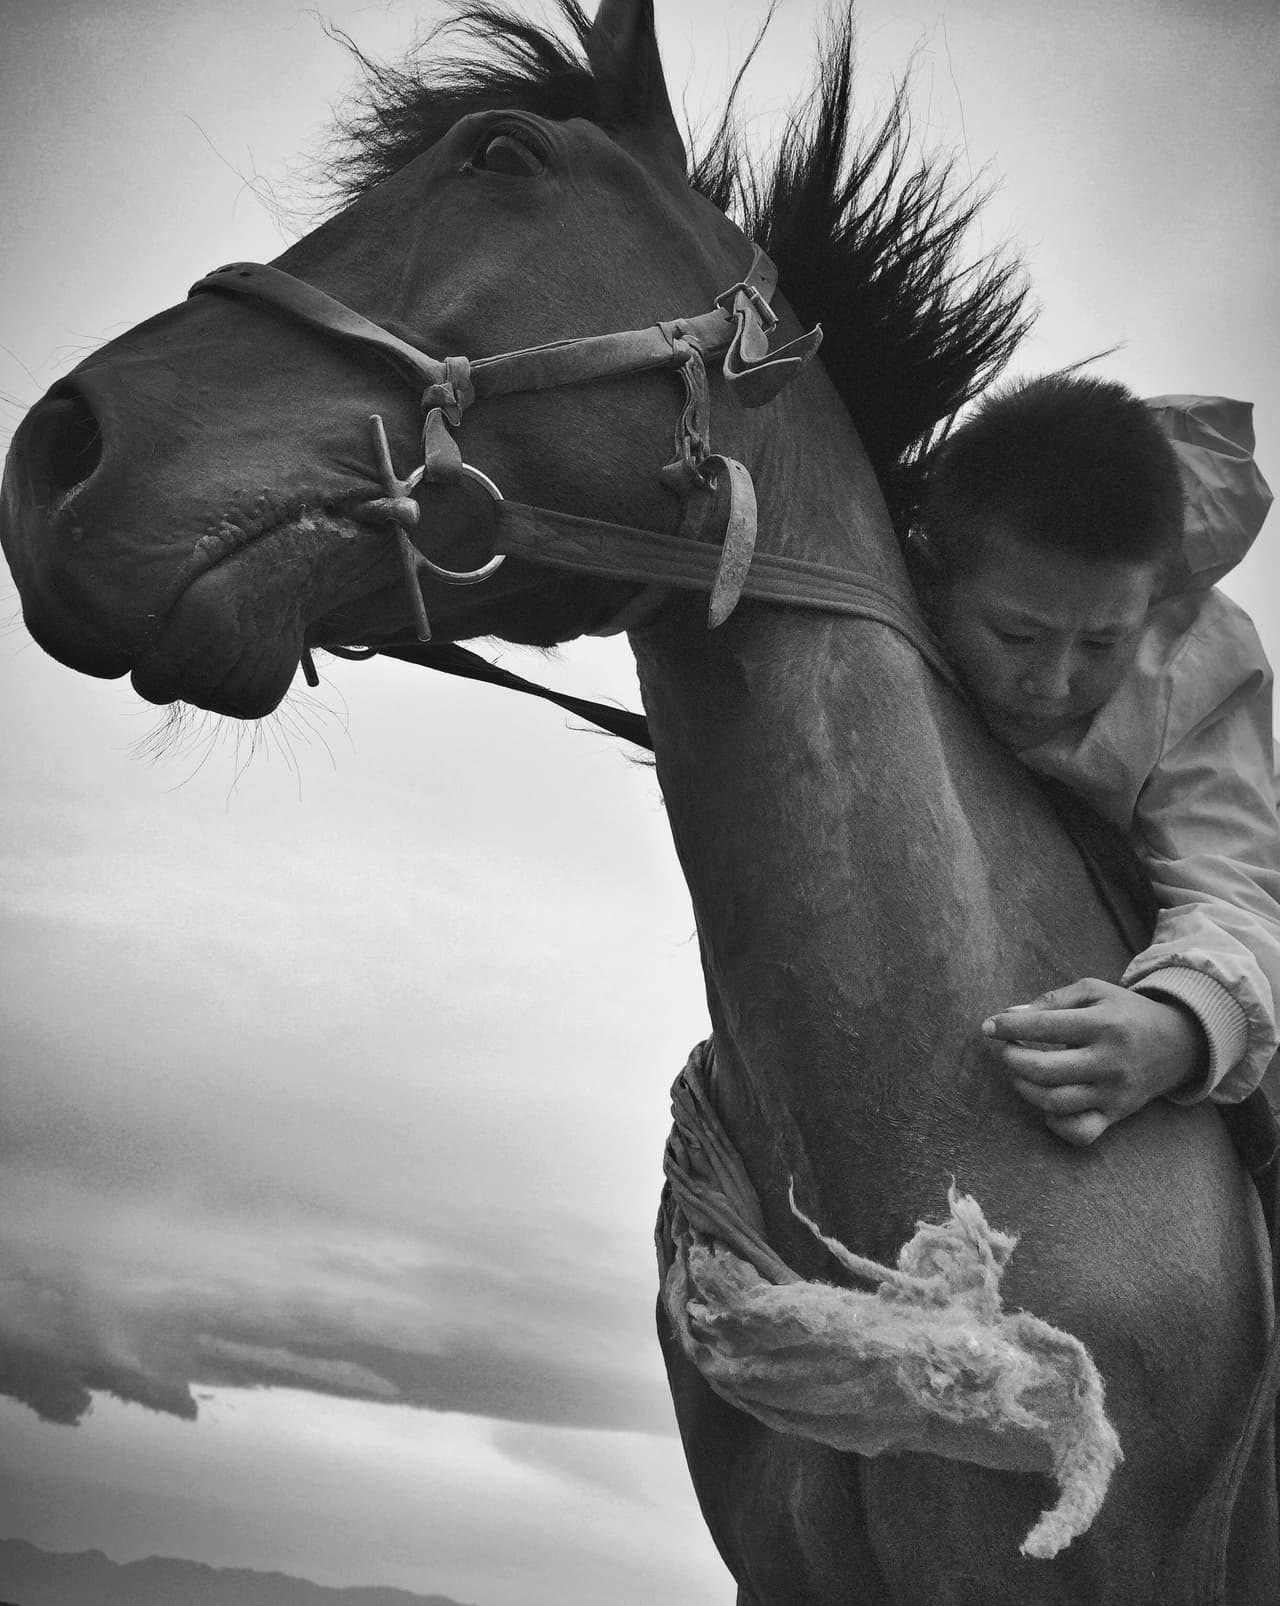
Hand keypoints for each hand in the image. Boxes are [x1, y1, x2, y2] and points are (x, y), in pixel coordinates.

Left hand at [981, 977, 1208, 1145]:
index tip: (988, 1026)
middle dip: (1014, 1059)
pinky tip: (1047, 1103)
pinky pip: (1079, 1132)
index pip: (1044, 1026)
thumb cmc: (1124, 1013)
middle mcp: (1110, 1061)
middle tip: (1008, 1051)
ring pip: (1055, 1102)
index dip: (1008, 1027)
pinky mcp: (1116, 1115)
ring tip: (1021, 1073)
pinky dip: (1055, 1123)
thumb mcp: (1094, 992)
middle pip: (1045, 1070)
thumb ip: (1052, 1000)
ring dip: (1025, 1088)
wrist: (1176, 1044)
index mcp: (1104, 1024)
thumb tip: (1009, 1014)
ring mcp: (1114, 1093)